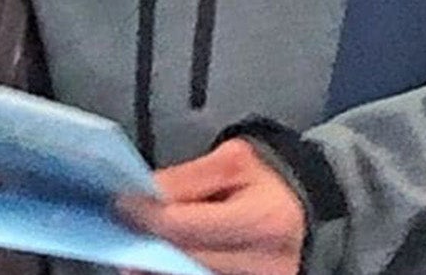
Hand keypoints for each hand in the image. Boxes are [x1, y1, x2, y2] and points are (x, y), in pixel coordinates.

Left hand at [120, 139, 306, 274]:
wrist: (306, 209)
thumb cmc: (268, 179)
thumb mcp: (233, 161)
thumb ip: (187, 179)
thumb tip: (142, 194)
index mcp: (262, 221)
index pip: (184, 227)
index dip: (145, 215)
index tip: (119, 204)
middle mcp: (263, 265)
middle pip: (182, 259)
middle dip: (146, 243)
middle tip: (122, 227)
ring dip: (157, 263)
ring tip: (140, 245)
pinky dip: (179, 269)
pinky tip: (162, 258)